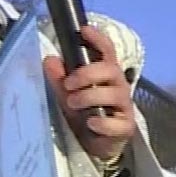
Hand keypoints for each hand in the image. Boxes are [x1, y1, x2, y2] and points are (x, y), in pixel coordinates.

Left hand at [43, 23, 134, 160]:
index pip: (106, 52)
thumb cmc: (83, 114)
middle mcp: (117, 87)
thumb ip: (59, 78)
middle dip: (87, 73)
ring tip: (72, 104)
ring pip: (114, 94)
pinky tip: (91, 123)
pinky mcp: (125, 127)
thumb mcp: (67, 94)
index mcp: (104, 75)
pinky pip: (116, 123)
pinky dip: (102, 122)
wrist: (95, 146)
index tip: (84, 30)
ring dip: (90, 96)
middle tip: (69, 84)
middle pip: (111, 69)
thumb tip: (49, 59)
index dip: (98, 39)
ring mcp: (124, 107)